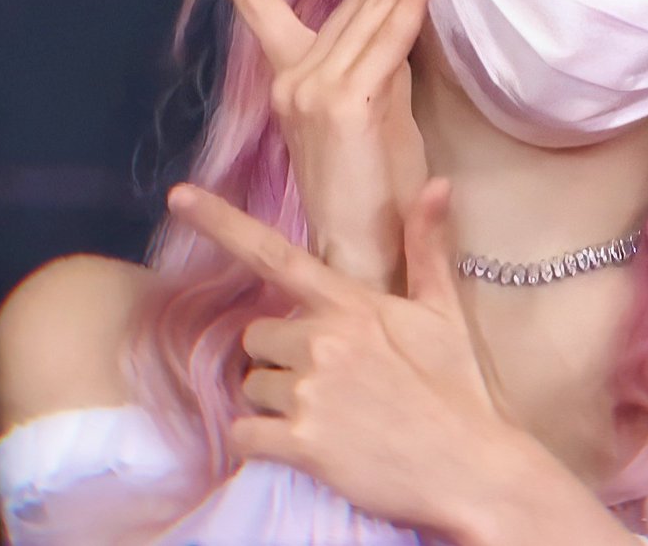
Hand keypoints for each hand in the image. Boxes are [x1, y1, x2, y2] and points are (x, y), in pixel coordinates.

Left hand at [165, 177, 521, 540]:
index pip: (275, 254)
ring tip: (326, 413)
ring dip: (276, 401)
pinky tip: (302, 444)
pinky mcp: (303, 443)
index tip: (179, 196)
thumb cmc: (456, 384)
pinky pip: (245, 433)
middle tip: (327, 377)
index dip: (222, 222)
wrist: (468, 464)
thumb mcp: (443, 309)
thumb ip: (427, 245)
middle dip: (281, 355)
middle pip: (258, 334)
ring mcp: (311, 391)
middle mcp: (324, 339)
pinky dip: (261, 441)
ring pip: (251, 386)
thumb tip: (438, 183)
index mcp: (352, 302)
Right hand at [168, 0, 436, 289]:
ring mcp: (318, 87)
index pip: (257, 7)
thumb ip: (381, 58)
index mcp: (292, 77)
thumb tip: (400, 12)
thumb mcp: (376, 108)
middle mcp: (296, 76)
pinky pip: (390, 34)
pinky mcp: (349, 101)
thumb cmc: (372, 186)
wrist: (363, 251)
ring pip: (374, 3)